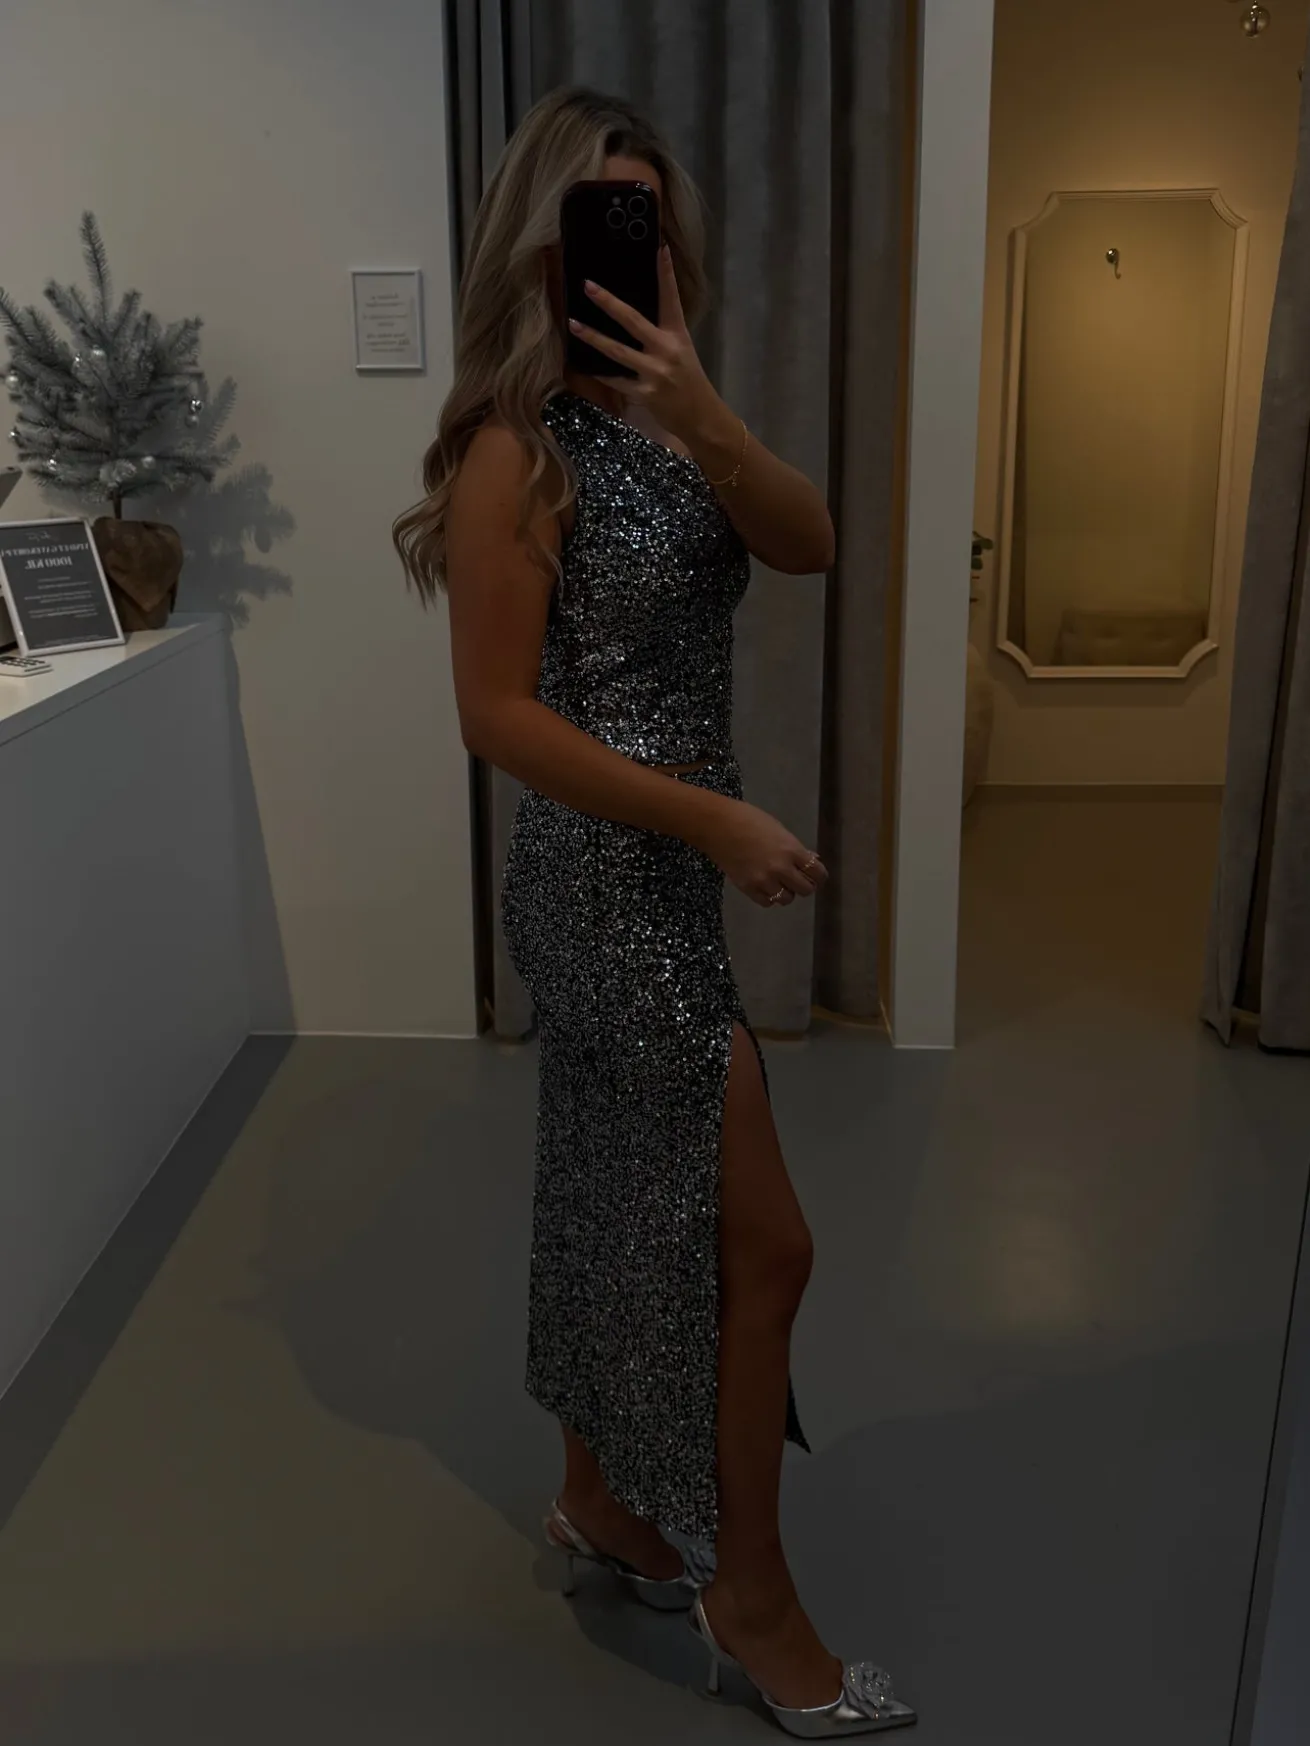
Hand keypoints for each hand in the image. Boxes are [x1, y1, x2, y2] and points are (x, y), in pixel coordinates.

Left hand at [567, 245, 722, 445]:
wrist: (701, 417)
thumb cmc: (690, 382)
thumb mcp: (682, 352)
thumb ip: (662, 334)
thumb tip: (632, 317)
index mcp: (678, 335)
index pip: (671, 299)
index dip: (666, 273)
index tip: (659, 248)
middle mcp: (666, 350)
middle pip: (633, 321)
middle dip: (608, 303)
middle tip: (588, 286)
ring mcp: (654, 372)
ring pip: (617, 351)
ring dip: (593, 337)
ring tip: (573, 324)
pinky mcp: (644, 394)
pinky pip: (616, 380)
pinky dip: (599, 373)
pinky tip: (583, 364)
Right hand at [699, 799, 827, 909]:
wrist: (718, 825)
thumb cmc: (749, 820)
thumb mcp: (779, 830)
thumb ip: (796, 848)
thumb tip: (812, 859)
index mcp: (792, 850)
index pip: (818, 873)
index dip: (819, 876)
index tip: (815, 876)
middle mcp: (781, 868)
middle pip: (805, 890)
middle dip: (804, 885)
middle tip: (797, 879)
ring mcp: (764, 880)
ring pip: (787, 899)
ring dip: (786, 892)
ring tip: (778, 882)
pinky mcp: (748, 888)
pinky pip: (767, 902)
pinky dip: (769, 896)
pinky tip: (765, 886)